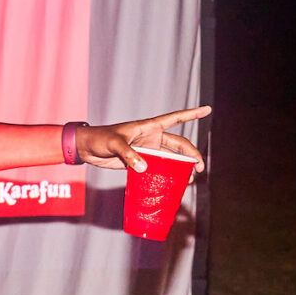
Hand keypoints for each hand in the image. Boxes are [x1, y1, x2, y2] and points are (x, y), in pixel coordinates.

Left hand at [76, 106, 211, 172]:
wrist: (87, 148)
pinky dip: (165, 176)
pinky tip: (172, 185)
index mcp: (149, 127)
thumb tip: (145, 168)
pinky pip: (157, 169)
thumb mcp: (114, 143)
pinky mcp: (139, 163)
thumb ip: (129, 154)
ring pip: (170, 160)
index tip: (208, 109)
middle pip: (178, 146)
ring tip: (188, 180)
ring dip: (180, 169)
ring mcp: (146, 151)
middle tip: (199, 168)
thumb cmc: (99, 138)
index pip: (175, 118)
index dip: (192, 114)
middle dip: (191, 155)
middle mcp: (151, 138)